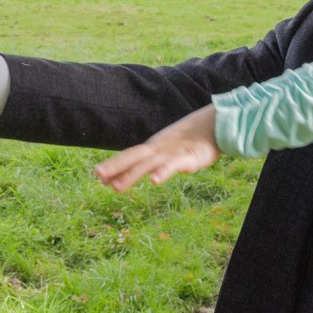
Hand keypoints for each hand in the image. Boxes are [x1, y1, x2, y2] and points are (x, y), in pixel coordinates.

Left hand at [93, 105, 219, 190]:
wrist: (215, 126)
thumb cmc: (191, 142)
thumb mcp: (171, 151)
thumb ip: (158, 162)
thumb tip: (146, 171)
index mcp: (154, 148)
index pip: (130, 155)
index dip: (114, 164)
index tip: (98, 175)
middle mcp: (158, 149)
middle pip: (134, 157)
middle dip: (115, 166)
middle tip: (98, 175)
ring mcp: (171, 153)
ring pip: (148, 164)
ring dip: (131, 175)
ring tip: (116, 187)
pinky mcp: (187, 158)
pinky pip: (173, 166)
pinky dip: (162, 172)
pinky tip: (154, 180)